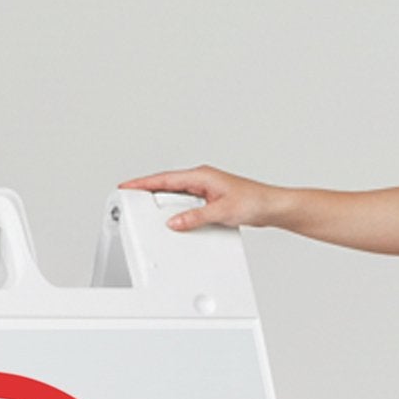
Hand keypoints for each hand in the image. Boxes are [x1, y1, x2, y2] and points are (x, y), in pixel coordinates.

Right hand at [118, 165, 276, 231]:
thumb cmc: (254, 201)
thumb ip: (195, 218)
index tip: (127, 186)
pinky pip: (186, 202)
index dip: (144, 183)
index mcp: (202, 176)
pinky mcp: (210, 199)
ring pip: (176, 194)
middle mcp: (202, 179)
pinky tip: (172, 216)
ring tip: (145, 208)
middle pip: (167, 184)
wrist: (272, 207)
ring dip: (161, 201)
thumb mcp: (221, 211)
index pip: (165, 179)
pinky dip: (176, 208)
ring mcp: (206, 189)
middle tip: (129, 196)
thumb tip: (175, 222)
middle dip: (147, 190)